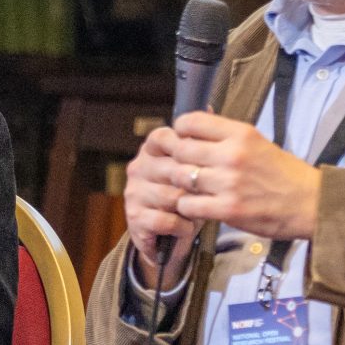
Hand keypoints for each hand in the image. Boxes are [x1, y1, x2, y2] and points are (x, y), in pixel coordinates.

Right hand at [122, 126, 201, 287]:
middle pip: (172, 168)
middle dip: (195, 185)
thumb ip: (201, 140)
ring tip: (198, 212)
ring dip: (191, 208)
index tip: (204, 160)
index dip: (183, 146)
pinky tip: (186, 227)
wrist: (171, 237)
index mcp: (151, 150)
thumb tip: (210, 107)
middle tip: (210, 194)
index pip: (162, 137)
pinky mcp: (135, 217)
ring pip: (171, 196)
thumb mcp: (198, 166)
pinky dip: (182, 226)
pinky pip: (166, 219)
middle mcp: (138, 168)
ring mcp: (134, 192)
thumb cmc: (190, 197)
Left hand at [167, 112, 322, 240]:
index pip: (191, 121)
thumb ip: (226, 136)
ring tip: (190, 188)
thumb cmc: (284, 174)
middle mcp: (233, 154)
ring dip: (180, 185)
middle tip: (182, 168)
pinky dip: (187, 207)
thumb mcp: (258, 143)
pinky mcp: (228, 209)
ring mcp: (229, 183)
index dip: (179, 131)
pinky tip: (197, 206)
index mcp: (241, 133)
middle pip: (180, 150)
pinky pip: (188, 205)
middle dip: (176, 159)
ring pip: (180, 178)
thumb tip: (194, 124)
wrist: (312, 204)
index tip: (182, 140)